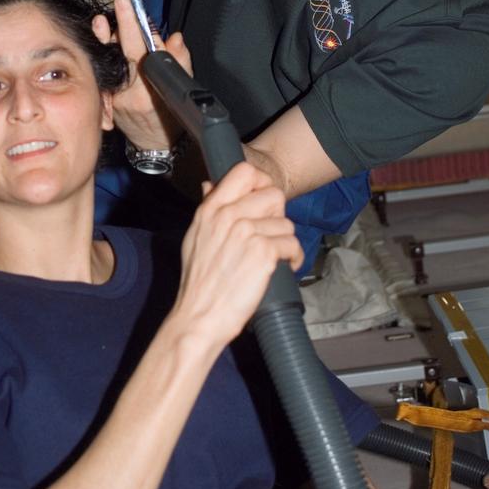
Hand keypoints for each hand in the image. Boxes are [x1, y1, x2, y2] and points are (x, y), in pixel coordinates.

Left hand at [92, 0, 189, 151]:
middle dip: (123, 26)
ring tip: (103, 22)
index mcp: (152, 90)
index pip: (146, 51)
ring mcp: (114, 97)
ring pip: (111, 61)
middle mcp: (131, 93)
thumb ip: (180, 62)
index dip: (140, 27)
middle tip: (122, 2)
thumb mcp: (182, 90)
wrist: (153, 144)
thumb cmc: (171, 117)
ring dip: (107, 39)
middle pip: (125, 53)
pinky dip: (103, 54)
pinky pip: (103, 72)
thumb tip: (175, 38)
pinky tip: (100, 40)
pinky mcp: (104, 99)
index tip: (134, 6)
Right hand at [174, 162, 302, 348]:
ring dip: (285, 242)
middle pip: (273, 195)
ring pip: (286, 223)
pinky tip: (283, 267)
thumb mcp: (195, 238)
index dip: (261, 183)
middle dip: (277, 216)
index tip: (263, 202)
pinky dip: (294, 258)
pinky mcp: (263, 252)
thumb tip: (210, 185)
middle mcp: (228, 216)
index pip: (244, 171)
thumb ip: (207, 209)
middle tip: (269, 236)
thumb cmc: (199, 283)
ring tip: (274, 258)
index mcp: (210, 210)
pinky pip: (293, 244)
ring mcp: (246, 233)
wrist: (199, 317)